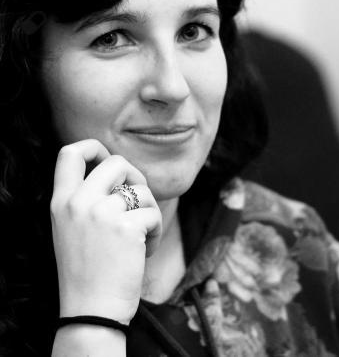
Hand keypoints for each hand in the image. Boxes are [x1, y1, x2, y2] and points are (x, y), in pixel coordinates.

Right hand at [50, 139, 161, 323]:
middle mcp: (78, 202)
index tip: (108, 159)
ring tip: (141, 236)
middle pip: (116, 161)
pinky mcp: (126, 227)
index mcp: (61, 202)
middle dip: (135, 177)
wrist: (92, 312)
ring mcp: (101, 214)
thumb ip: (88, 198)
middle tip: (138, 202)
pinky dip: (157, 231)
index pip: (69, 153)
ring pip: (142, 190)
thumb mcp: (73, 228)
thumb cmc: (88, 271)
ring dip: (149, 211)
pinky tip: (146, 250)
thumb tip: (120, 171)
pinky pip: (154, 214)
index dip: (94, 147)